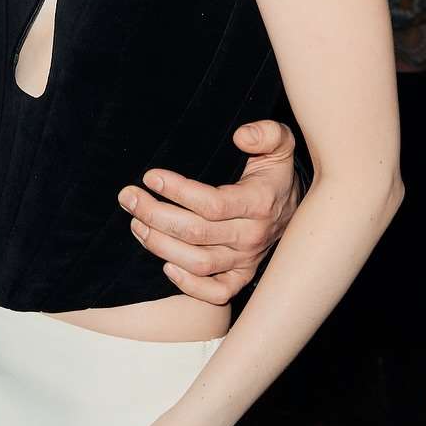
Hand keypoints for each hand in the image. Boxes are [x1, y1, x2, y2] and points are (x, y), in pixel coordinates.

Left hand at [118, 119, 299, 302]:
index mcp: (259, 203)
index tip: (150, 177)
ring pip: (198, 263)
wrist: (297, 210)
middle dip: (154, 215)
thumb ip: (267, 133)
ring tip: (135, 223)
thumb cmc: (276, 174)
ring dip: (160, 245)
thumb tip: (241, 136)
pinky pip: (216, 292)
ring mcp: (247, 260)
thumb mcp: (281, 144)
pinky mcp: (242, 277)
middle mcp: (252, 236)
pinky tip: (165, 265)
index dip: (177, 191)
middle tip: (128, 197)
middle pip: (195, 233)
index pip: (211, 204)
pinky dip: (189, 285)